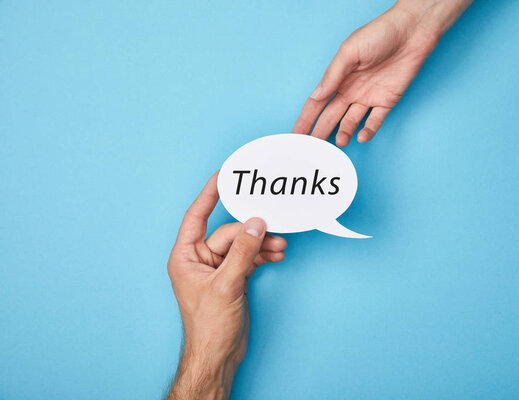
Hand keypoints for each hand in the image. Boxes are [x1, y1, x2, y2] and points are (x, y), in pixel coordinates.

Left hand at [167, 172, 286, 399]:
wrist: (218, 354)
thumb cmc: (209, 326)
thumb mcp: (227, 284)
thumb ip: (242, 252)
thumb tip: (256, 224)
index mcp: (186, 256)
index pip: (197, 216)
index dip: (209, 194)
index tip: (223, 176)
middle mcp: (200, 259)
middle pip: (229, 232)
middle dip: (252, 231)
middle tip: (273, 228)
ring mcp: (217, 268)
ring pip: (242, 244)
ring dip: (261, 243)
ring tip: (280, 244)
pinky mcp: (232, 277)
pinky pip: (249, 257)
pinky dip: (262, 255)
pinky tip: (277, 254)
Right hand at [293, 0, 471, 145]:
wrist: (411, 32)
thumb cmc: (379, 34)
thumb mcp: (349, 52)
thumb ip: (332, 76)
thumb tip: (316, 96)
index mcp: (338, 78)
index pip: (317, 103)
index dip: (306, 119)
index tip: (297, 134)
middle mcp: (351, 90)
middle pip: (331, 116)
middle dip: (320, 132)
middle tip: (313, 148)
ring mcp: (368, 97)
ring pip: (351, 122)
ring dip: (344, 133)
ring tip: (340, 142)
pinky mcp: (386, 101)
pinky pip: (375, 121)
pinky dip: (368, 130)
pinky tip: (361, 137)